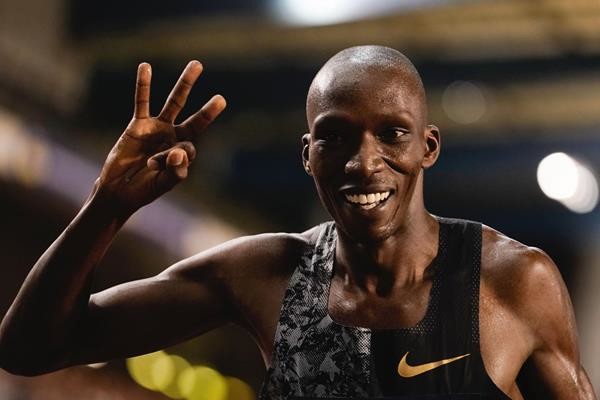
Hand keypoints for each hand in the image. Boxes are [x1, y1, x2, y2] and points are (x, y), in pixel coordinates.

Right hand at [93, 61, 225, 215]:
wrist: (118, 190)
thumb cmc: (144, 189)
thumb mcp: (162, 184)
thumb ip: (174, 171)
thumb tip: (180, 152)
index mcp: (183, 153)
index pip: (188, 148)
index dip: (174, 156)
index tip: (156, 165)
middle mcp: (174, 137)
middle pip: (194, 120)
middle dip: (207, 110)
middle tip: (221, 100)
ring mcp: (157, 128)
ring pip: (174, 103)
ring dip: (185, 85)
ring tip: (197, 65)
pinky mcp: (138, 124)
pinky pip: (141, 101)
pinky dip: (143, 85)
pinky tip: (145, 67)